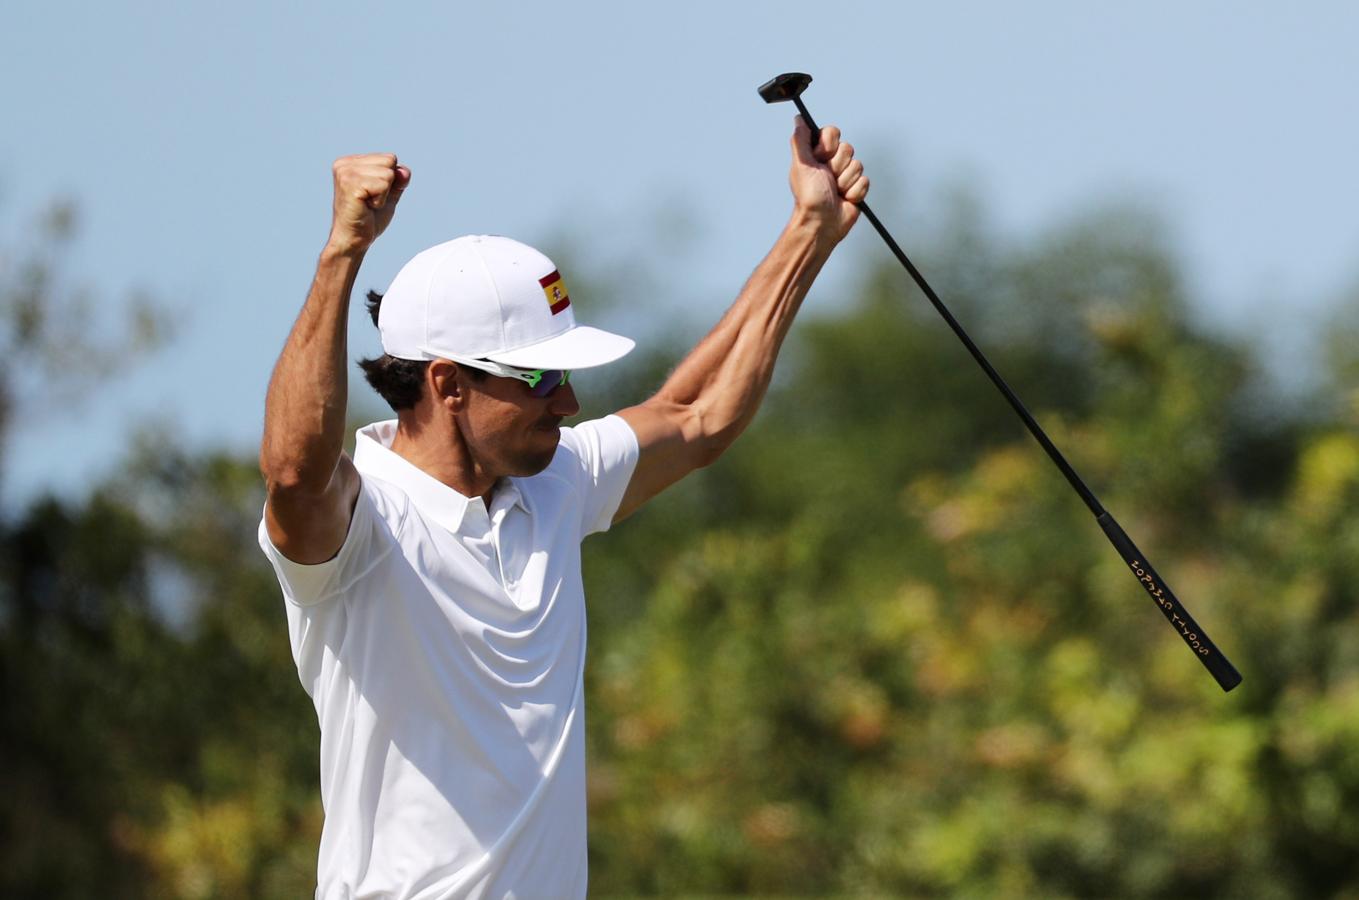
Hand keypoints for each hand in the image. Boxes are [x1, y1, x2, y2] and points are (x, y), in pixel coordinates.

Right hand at [326, 153, 410, 255]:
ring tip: (367, 204)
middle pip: (389, 161)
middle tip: (370, 201)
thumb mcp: (389, 194)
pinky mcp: (350, 184)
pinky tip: (366, 207)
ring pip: (388, 174)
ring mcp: (346, 173)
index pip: (389, 158)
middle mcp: (345, 164)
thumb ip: (398, 180)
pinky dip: (381, 200)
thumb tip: (404, 171)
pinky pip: (383, 185)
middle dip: (387, 186)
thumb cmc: (369, 219)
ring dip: (383, 195)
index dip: (390, 180)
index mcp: (351, 162)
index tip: (372, 195)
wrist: (354, 241)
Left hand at [788, 118, 867, 242]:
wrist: (821, 223)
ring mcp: (846, 175)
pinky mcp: (857, 188)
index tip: (819, 159)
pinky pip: (865, 181)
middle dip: (837, 166)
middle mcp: (833, 162)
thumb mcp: (801, 165)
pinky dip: (854, 192)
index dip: (828, 146)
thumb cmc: (809, 197)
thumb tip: (799, 119)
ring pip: (858, 165)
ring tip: (835, 192)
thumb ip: (800, 140)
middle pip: (848, 148)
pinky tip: (844, 199)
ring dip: (845, 181)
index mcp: (818, 154)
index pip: (833, 133)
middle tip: (827, 179)